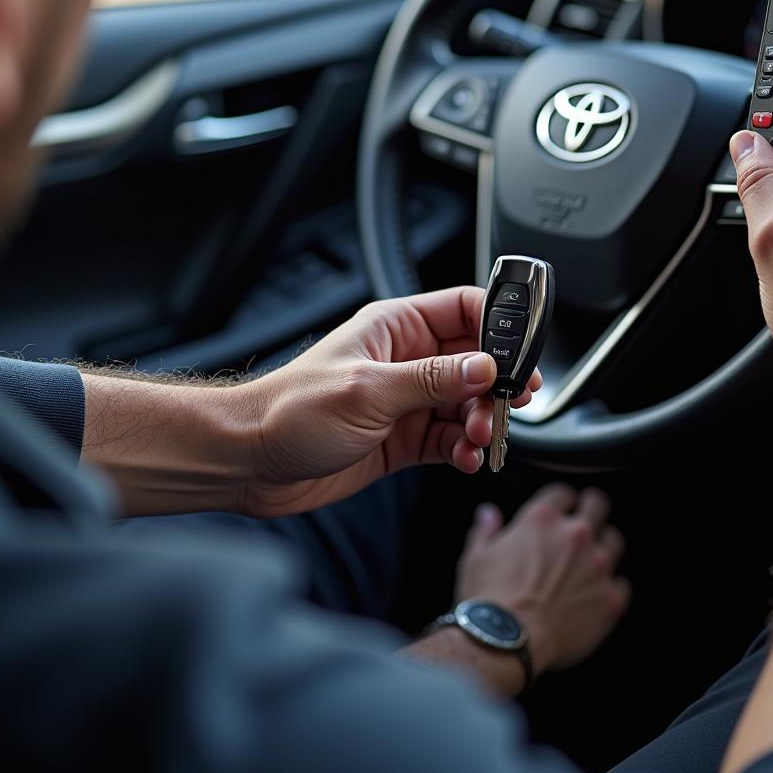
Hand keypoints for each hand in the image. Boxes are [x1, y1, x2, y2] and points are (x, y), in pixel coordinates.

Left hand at [235, 287, 541, 516]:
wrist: (251, 462)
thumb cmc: (290, 411)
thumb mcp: (369, 389)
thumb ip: (433, 379)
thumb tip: (486, 367)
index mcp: (396, 328)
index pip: (464, 309)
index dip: (499, 327)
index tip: (522, 354)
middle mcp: (406, 360)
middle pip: (476, 361)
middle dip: (497, 384)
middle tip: (509, 403)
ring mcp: (406, 401)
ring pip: (467, 404)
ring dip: (482, 421)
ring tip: (479, 436)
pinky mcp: (403, 439)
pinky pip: (450, 440)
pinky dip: (464, 449)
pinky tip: (464, 458)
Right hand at [454, 484, 629, 675]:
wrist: (508, 641)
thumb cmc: (487, 598)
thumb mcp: (476, 558)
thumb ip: (486, 531)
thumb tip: (488, 514)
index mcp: (542, 519)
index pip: (561, 493)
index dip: (561, 499)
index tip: (560, 507)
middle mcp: (575, 535)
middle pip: (596, 506)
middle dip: (591, 506)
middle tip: (588, 513)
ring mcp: (597, 566)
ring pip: (613, 541)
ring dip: (603, 544)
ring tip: (594, 556)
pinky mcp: (610, 598)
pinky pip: (620, 584)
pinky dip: (610, 586)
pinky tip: (597, 593)